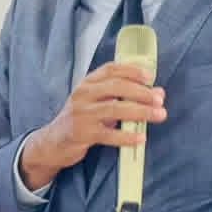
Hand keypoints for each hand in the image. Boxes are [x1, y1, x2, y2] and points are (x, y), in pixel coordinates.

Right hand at [19, 63, 166, 190]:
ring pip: (114, 109)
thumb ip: (122, 97)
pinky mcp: (81, 134)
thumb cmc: (80, 120)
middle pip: (116, 87)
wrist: (53, 142)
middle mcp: (82, 95)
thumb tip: (157, 94)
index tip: (150, 77)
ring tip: (159, 115)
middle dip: (141, 92)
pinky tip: (140, 138)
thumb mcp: (95, 103)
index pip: (111, 69)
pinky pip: (108, 134)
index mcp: (87, 83)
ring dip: (140, 111)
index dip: (132, 71)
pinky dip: (126, 136)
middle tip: (159, 99)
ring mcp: (81, 114)